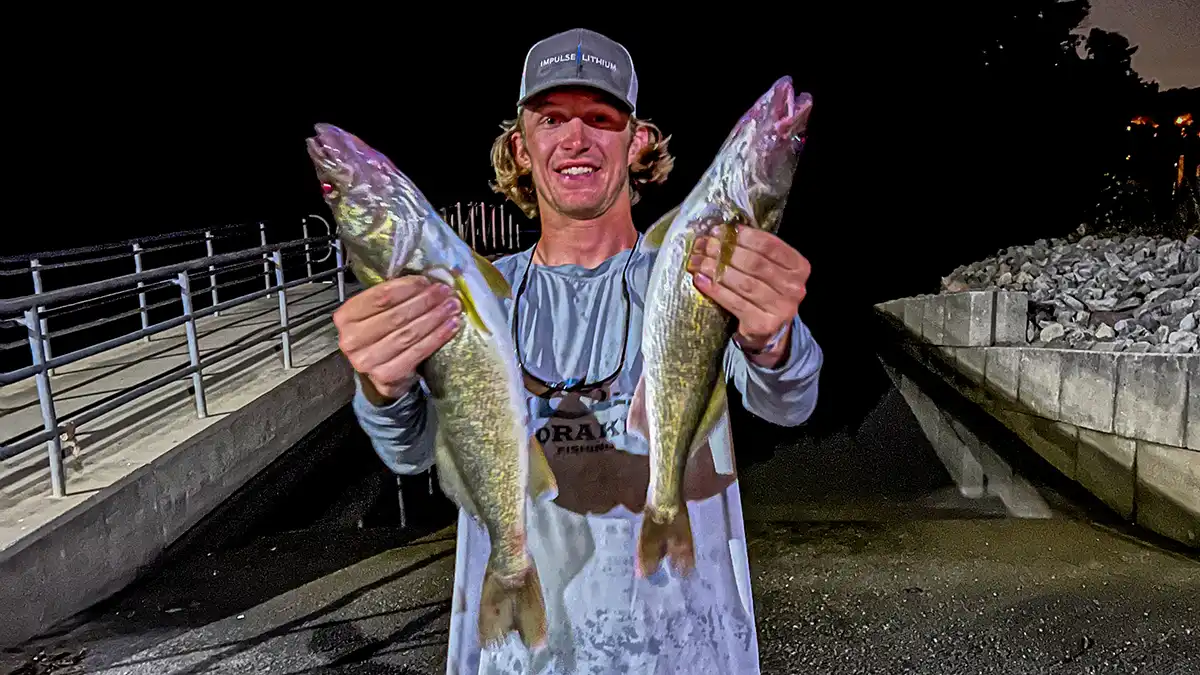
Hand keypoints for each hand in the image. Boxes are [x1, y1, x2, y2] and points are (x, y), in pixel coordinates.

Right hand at [332, 275, 462, 401]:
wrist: (378, 370)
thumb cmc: (380, 334)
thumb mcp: (377, 312)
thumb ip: (393, 297)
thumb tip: (427, 281)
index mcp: (346, 317)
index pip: (380, 297)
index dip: (407, 287)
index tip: (428, 281)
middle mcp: (351, 340)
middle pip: (396, 315)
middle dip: (425, 301)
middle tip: (446, 292)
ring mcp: (368, 361)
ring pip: (408, 334)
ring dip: (434, 318)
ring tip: (452, 307)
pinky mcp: (386, 376)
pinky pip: (417, 352)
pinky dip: (437, 337)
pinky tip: (451, 326)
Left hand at [687, 225, 810, 364]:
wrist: (769, 329)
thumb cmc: (766, 290)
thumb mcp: (770, 268)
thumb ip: (754, 250)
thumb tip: (721, 232)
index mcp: (799, 267)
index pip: (770, 245)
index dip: (743, 236)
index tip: (721, 231)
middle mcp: (794, 287)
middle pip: (755, 263)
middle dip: (726, 251)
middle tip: (705, 245)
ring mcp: (781, 308)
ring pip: (744, 283)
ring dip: (717, 269)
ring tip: (699, 261)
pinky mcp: (763, 324)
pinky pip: (734, 302)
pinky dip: (715, 289)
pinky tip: (701, 280)